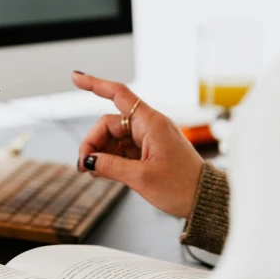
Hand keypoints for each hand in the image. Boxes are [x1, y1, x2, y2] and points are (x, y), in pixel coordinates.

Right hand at [72, 72, 203, 218]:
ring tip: (94, 173)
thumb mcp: (141, 178)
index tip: (76, 78)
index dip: (95, 85)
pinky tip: (103, 172)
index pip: (118, 95)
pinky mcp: (150, 152)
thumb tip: (88, 161)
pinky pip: (123, 149)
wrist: (204, 200)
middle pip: (110, 123)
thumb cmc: (182, 186)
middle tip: (84, 166)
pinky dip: (111, 159)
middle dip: (93, 142)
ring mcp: (150, 139)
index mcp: (151, 123)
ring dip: (101, 153)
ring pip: (114, 138)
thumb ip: (110, 167)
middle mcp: (150, 126)